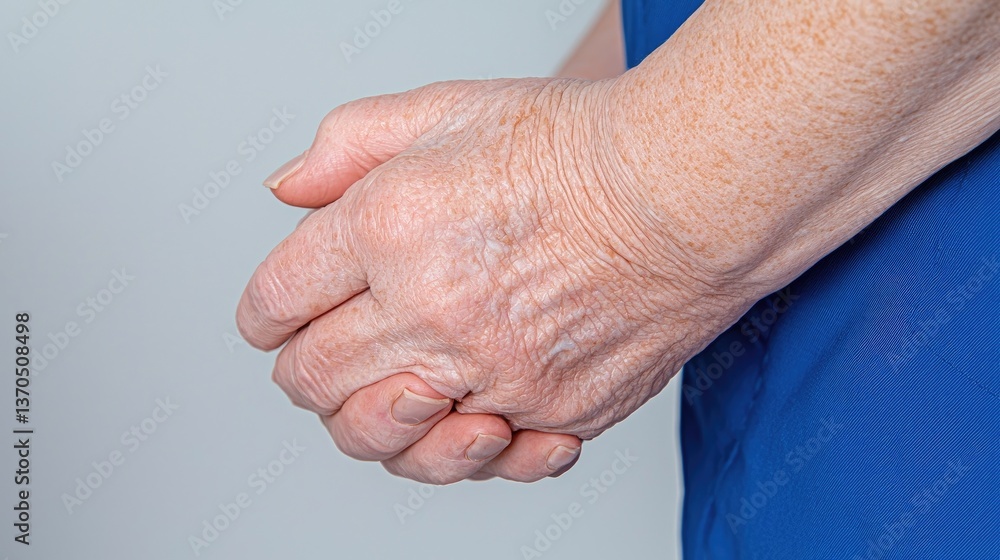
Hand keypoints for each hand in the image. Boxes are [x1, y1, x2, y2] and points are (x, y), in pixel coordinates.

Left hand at [237, 78, 732, 482]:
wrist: (691, 191)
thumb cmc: (580, 148)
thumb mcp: (446, 108)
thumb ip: (346, 145)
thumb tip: (286, 192)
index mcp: (388, 227)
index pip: (275, 302)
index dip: (267, 311)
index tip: (281, 313)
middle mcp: (432, 311)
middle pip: (314, 380)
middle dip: (305, 368)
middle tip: (331, 349)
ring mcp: (494, 372)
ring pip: (382, 439)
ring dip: (369, 421)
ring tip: (399, 388)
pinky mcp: (553, 412)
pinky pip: (482, 463)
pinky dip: (466, 450)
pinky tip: (475, 416)